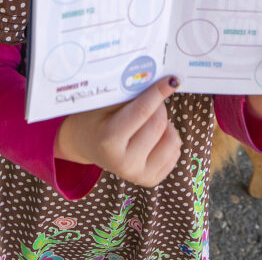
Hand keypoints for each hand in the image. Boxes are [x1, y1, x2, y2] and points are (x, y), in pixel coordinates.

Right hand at [55, 76, 181, 187]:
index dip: (158, 93)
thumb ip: (129, 94)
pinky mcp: (150, 179)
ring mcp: (138, 175)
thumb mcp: (104, 103)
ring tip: (149, 118)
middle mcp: (124, 163)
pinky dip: (168, 137)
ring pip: (172, 139)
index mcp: (109, 141)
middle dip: (159, 106)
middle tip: (150, 97)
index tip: (171, 80)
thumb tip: (161, 82)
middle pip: (158, 124)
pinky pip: (175, 151)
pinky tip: (152, 134)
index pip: (142, 112)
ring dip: (166, 123)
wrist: (86, 143)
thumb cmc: (96, 117)